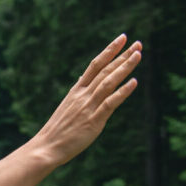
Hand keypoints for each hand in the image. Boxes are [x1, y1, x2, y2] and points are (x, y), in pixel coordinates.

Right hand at [30, 35, 141, 166]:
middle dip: (122, 56)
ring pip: (108, 82)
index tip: (122, 39)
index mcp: (76, 91)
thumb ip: (78, 94)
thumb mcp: (67, 107)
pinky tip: (134, 82)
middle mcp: (83, 95)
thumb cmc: (57, 130)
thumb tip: (82, 81)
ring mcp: (88, 107)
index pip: (95, 65)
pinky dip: (122, 92)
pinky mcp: (93, 121)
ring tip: (138, 55)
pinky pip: (110, 103)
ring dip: (124, 68)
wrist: (46, 147)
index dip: (109, 50)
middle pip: (105, 70)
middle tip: (137, 43)